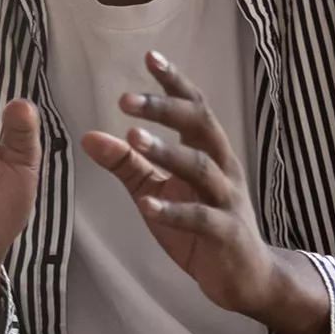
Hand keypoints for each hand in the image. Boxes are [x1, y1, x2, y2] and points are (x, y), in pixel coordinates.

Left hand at [81, 51, 326, 333]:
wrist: (246, 277)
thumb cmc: (200, 227)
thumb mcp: (157, 190)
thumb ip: (126, 163)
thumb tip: (89, 136)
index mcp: (209, 152)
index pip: (194, 108)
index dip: (173, 82)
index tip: (149, 57)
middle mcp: (223, 169)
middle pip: (200, 127)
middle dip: (165, 109)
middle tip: (126, 99)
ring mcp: (228, 200)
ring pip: (201, 168)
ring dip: (166, 152)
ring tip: (133, 139)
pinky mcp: (226, 234)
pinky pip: (200, 219)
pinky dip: (173, 211)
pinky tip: (146, 205)